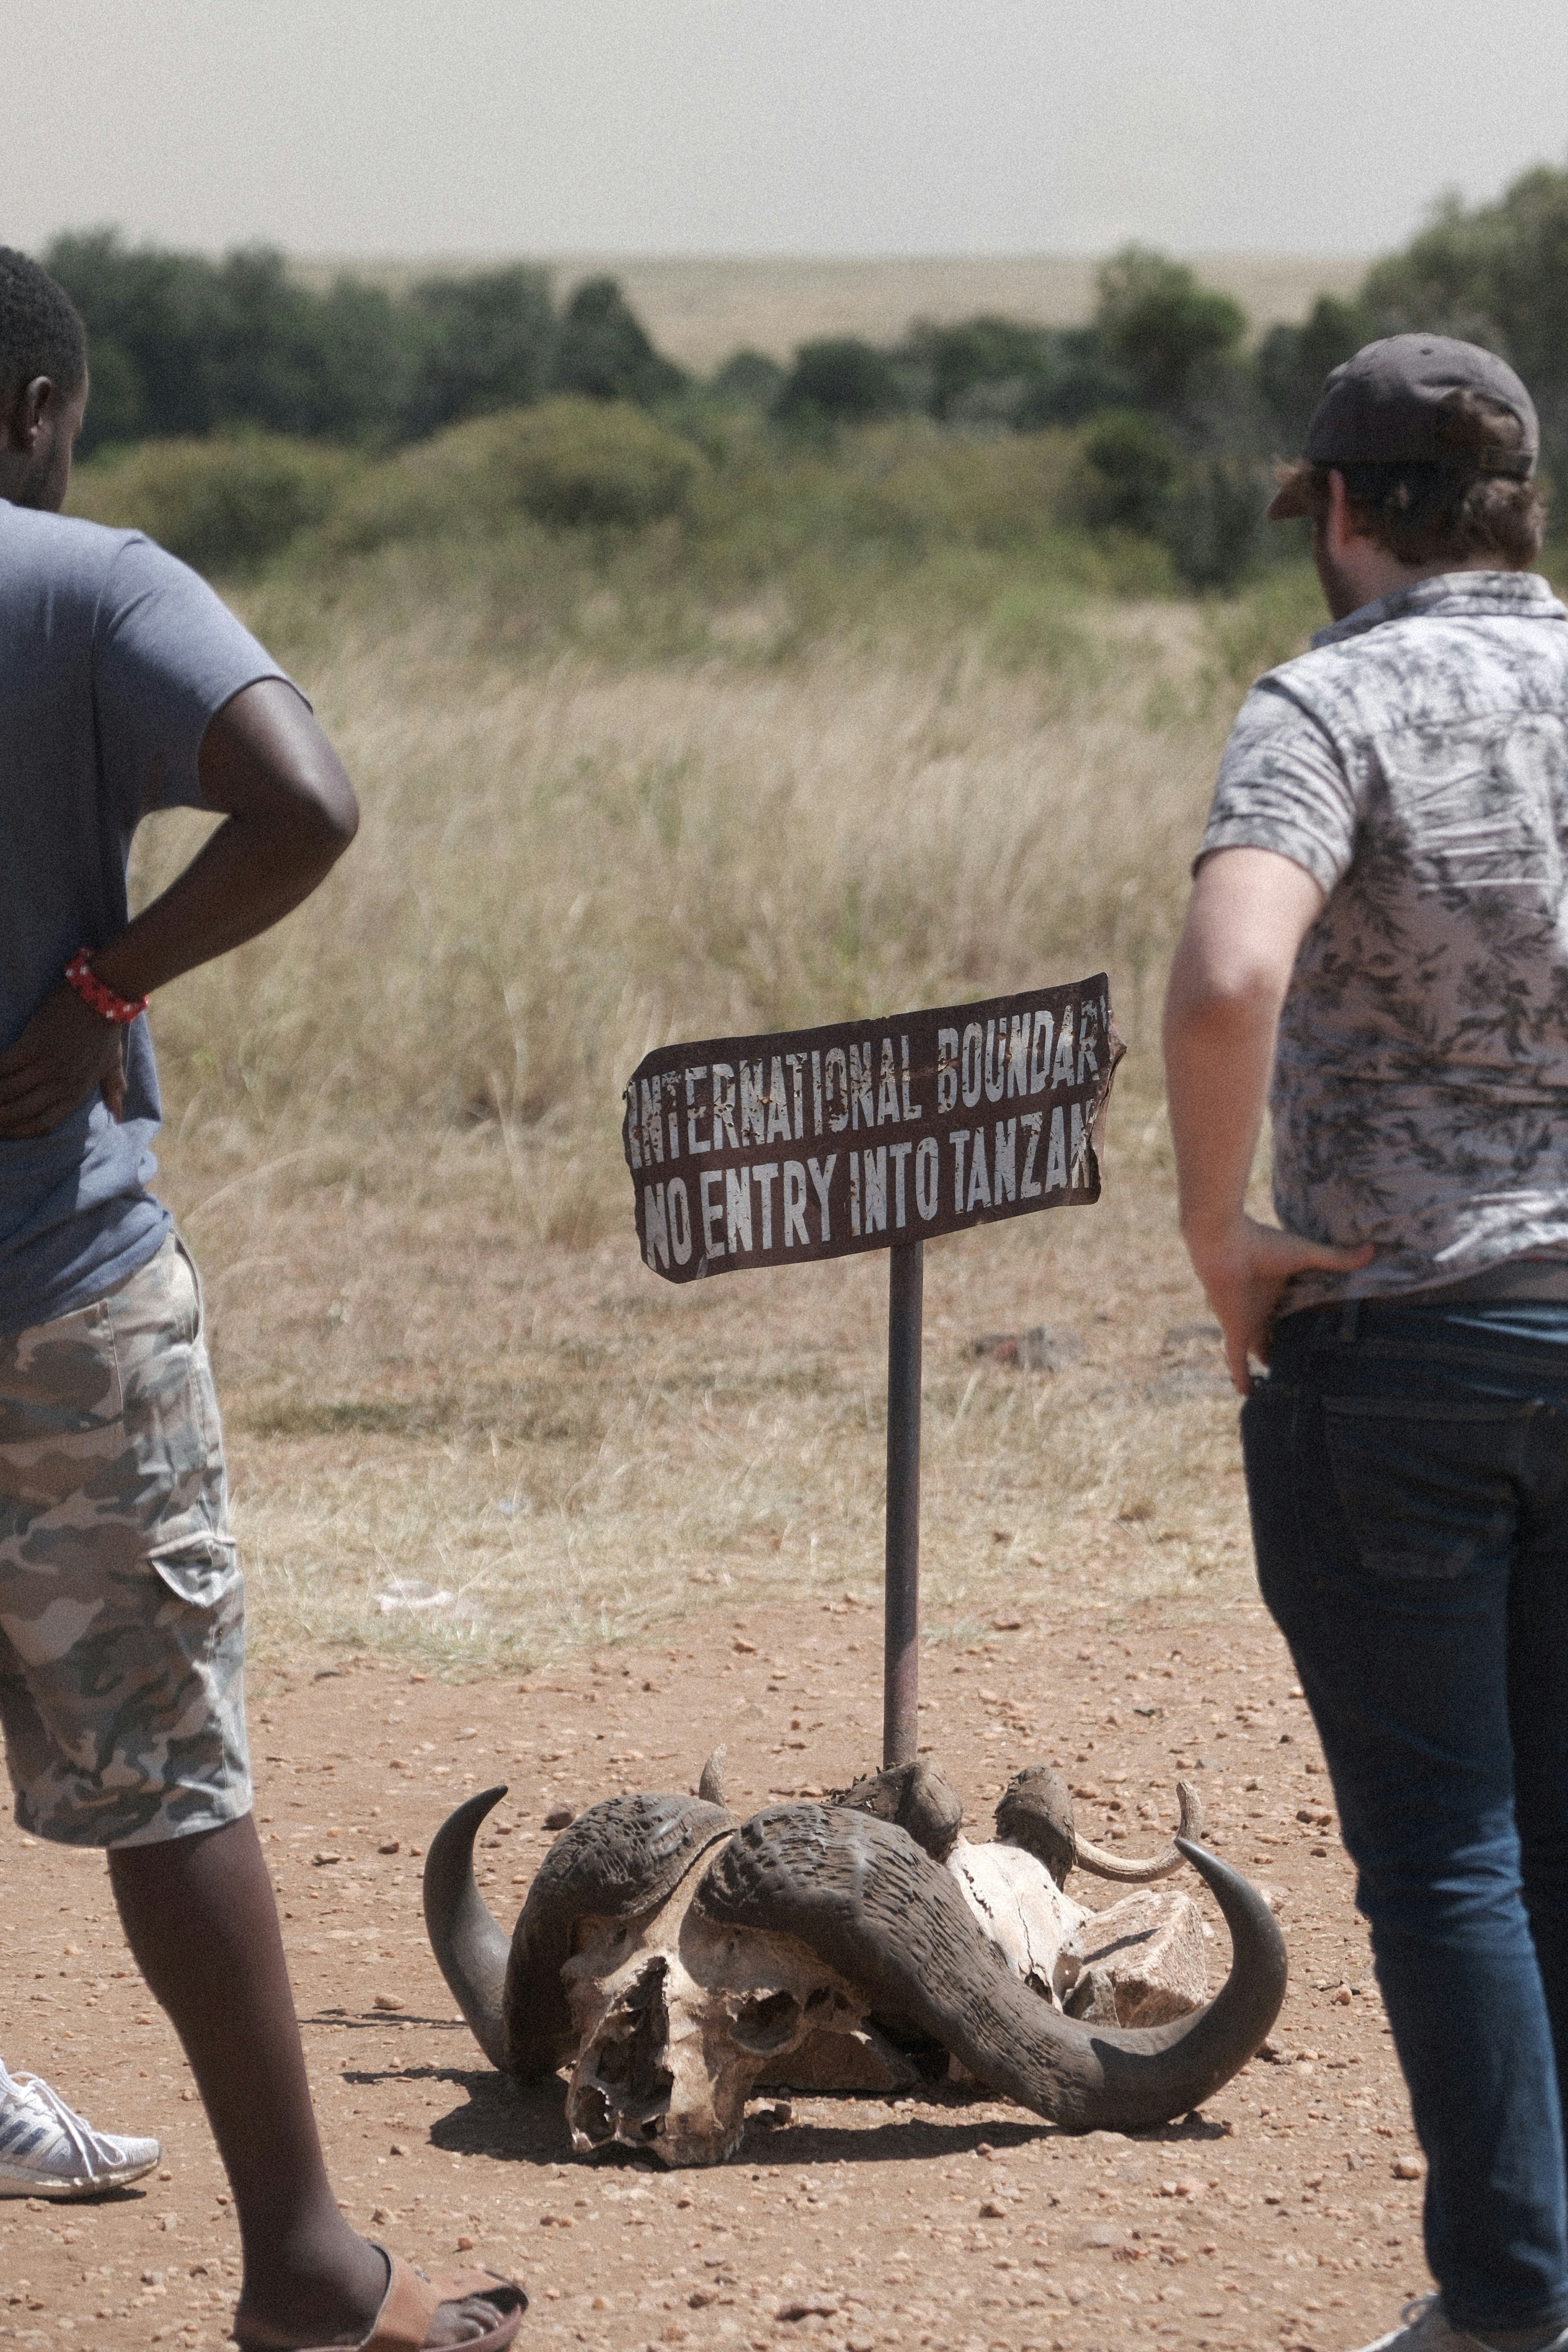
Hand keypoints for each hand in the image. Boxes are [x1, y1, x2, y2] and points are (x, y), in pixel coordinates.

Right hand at [0, 983, 127, 1138]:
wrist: (101, 998)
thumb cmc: (105, 1031)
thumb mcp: (112, 1064)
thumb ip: (112, 1090)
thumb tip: (119, 1115)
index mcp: (76, 1092)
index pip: (43, 1124)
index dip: (19, 1131)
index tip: (3, 1130)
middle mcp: (60, 1084)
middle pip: (20, 1111)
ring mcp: (46, 1065)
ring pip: (8, 1090)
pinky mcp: (32, 1044)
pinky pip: (3, 1066)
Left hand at [1185, 1212, 1375, 1392]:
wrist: (1226, 1246)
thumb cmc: (1263, 1245)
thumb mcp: (1306, 1255)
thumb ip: (1337, 1258)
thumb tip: (1373, 1250)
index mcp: (1280, 1290)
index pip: (1296, 1311)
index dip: (1308, 1323)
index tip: (1328, 1337)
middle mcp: (1264, 1309)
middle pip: (1280, 1334)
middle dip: (1292, 1348)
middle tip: (1312, 1367)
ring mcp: (1250, 1322)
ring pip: (1262, 1351)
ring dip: (1272, 1365)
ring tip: (1287, 1386)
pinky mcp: (1237, 1332)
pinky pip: (1238, 1362)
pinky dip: (1242, 1378)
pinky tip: (1248, 1394)